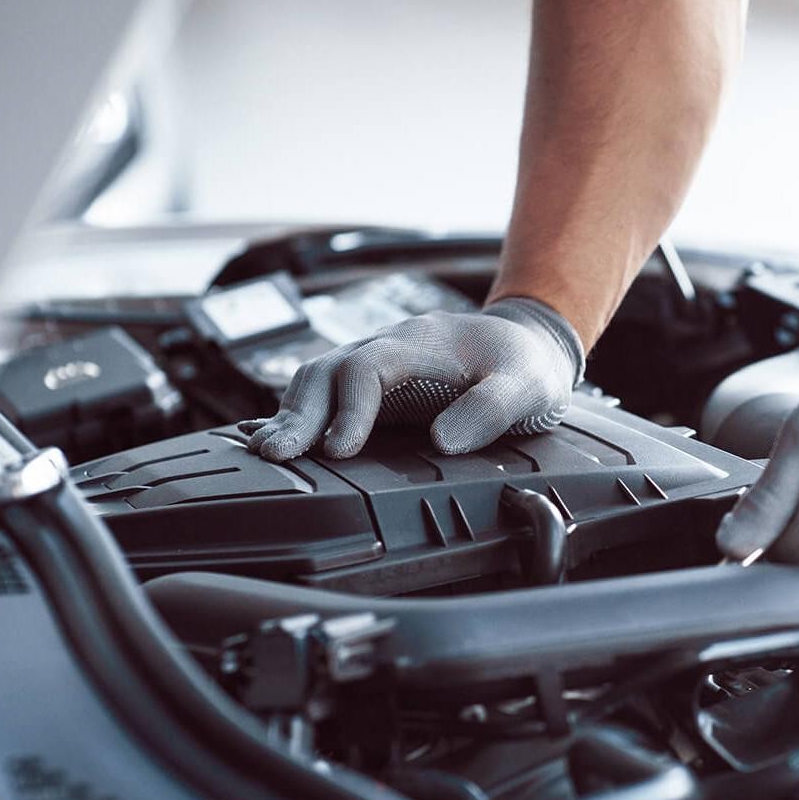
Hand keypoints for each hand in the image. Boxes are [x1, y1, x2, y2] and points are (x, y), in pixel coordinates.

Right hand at [239, 297, 583, 459]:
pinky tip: (282, 438)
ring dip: (292, 413)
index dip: (349, 409)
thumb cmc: (526, 366)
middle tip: (276, 456)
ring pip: (318, 377)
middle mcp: (389, 347)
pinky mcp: (374, 383)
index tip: (341, 450)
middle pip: (327, 370)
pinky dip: (301, 413)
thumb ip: (490, 411)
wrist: (529, 344)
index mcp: (422, 343)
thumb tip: (442, 442)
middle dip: (299, 413)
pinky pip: (326, 390)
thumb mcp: (526, 387)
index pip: (367, 368)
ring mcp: (377, 362)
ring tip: (269, 452)